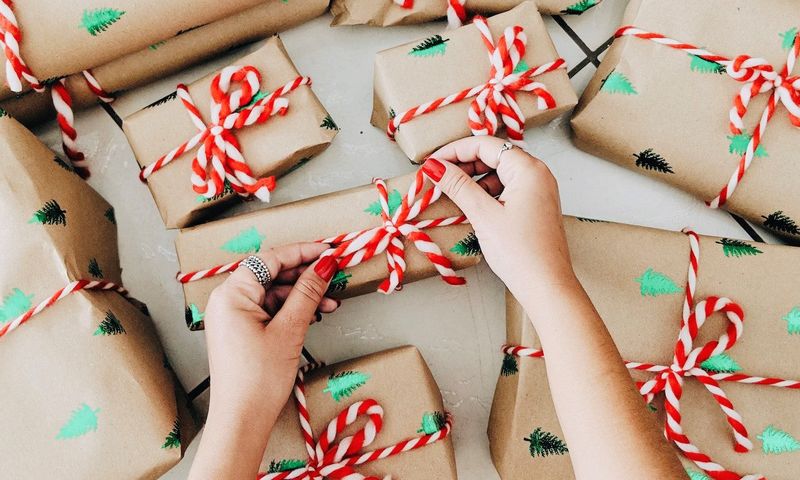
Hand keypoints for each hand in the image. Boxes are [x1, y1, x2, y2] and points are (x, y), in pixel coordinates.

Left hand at [189, 243, 338, 479]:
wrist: (242, 420)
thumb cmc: (258, 379)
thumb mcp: (289, 330)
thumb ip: (308, 293)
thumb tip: (325, 265)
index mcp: (232, 294)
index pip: (270, 259)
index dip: (302, 252)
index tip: (329, 251)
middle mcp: (227, 301)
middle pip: (271, 274)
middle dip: (305, 275)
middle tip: (334, 274)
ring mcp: (233, 317)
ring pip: (273, 293)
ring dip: (302, 295)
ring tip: (331, 302)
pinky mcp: (241, 331)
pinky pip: (269, 310)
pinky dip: (291, 310)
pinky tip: (314, 315)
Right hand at [423, 136, 577, 299]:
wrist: (546, 286)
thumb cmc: (520, 252)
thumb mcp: (484, 215)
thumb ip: (458, 186)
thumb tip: (434, 166)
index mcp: (528, 169)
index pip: (486, 145)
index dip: (455, 151)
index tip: (432, 163)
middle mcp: (537, 174)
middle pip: (494, 155)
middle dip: (464, 164)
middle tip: (438, 177)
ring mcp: (538, 190)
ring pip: (499, 172)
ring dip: (474, 179)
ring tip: (451, 193)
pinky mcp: (535, 206)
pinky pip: (506, 188)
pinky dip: (486, 192)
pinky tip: (470, 205)